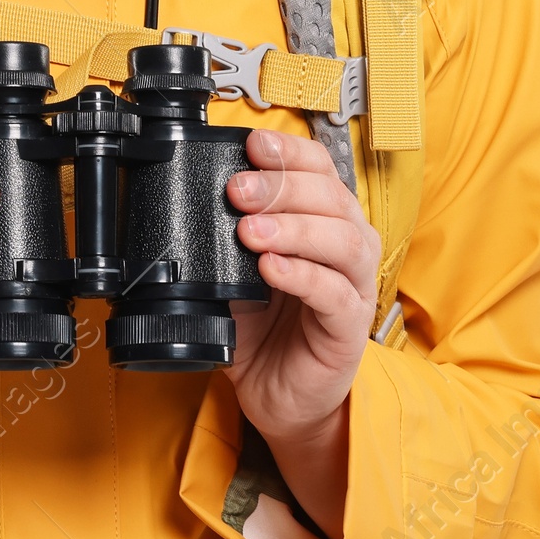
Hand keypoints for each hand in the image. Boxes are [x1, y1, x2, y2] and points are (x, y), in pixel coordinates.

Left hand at [222, 128, 380, 538]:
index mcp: (322, 220)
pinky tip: (271, 270)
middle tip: (237, 190)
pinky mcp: (349, 328)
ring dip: (293, 228)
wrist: (277, 394)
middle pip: (331, 197)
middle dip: (280, 186)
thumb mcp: (233, 270)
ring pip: (341, 240)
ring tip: (250, 231)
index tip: (252, 144)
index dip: (288, 152)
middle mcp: (346, 245)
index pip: (319, 169)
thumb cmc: (261, 328)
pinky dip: (302, 276)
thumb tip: (186, 199)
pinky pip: (335, 294)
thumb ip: (222, 237)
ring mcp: (353, 286)